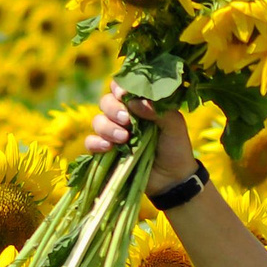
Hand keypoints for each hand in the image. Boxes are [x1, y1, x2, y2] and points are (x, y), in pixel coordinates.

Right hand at [85, 81, 199, 191]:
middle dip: (113, 109)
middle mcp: (123, 116)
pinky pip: (90, 142)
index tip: (124, 94)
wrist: (173, 179)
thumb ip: (158, 110)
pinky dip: (96, 143)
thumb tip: (135, 102)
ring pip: (97, 121)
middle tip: (127, 120)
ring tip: (124, 138)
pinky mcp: (106, 152)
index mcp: (138, 105)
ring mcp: (113, 134)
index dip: (119, 88)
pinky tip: (109, 148)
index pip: (121, 87)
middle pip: (106, 102)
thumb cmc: (175, 147)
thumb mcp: (174, 125)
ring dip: (107, 127)